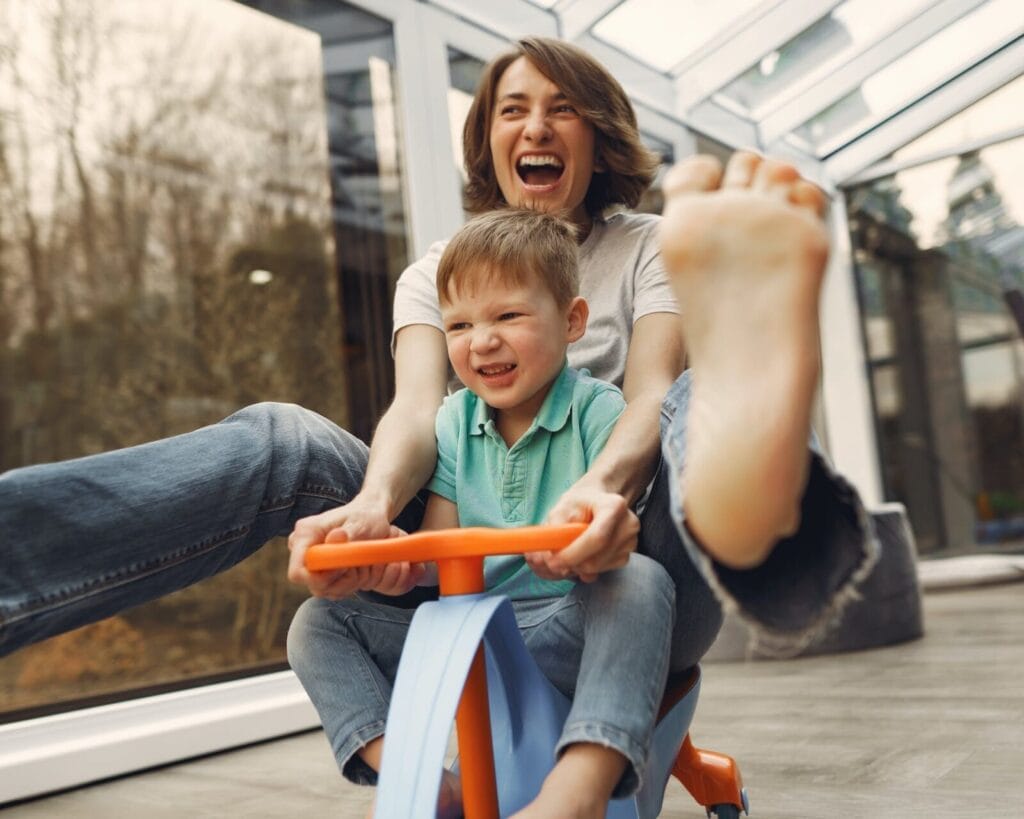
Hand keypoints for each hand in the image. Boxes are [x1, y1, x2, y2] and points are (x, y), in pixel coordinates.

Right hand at [287, 495, 405, 597]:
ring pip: (327, 591)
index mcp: (305, 533)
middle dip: (342, 581)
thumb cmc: (366, 517)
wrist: (371, 517)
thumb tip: (336, 537)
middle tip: (360, 563)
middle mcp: (303, 550)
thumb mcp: (361, 523)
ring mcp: (311, 564)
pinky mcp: (321, 574)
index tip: (345, 567)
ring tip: (363, 563)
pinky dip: (351, 585)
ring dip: (350, 583)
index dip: (322, 578)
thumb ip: (349, 534)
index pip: (298, 572)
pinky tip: (359, 568)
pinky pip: (334, 592)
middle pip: (315, 586)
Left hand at [529, 484, 637, 582]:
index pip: (597, 538)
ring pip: (597, 569)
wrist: (599, 501)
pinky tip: (579, 555)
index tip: (553, 561)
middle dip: (570, 564)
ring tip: (565, 552)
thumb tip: (548, 559)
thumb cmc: (580, 503)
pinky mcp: (627, 555)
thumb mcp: (562, 508)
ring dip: (575, 567)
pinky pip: (600, 571)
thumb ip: (555, 531)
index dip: (573, 554)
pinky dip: (584, 569)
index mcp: (614, 506)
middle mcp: (628, 525)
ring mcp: (630, 542)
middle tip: (551, 561)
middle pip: (597, 559)